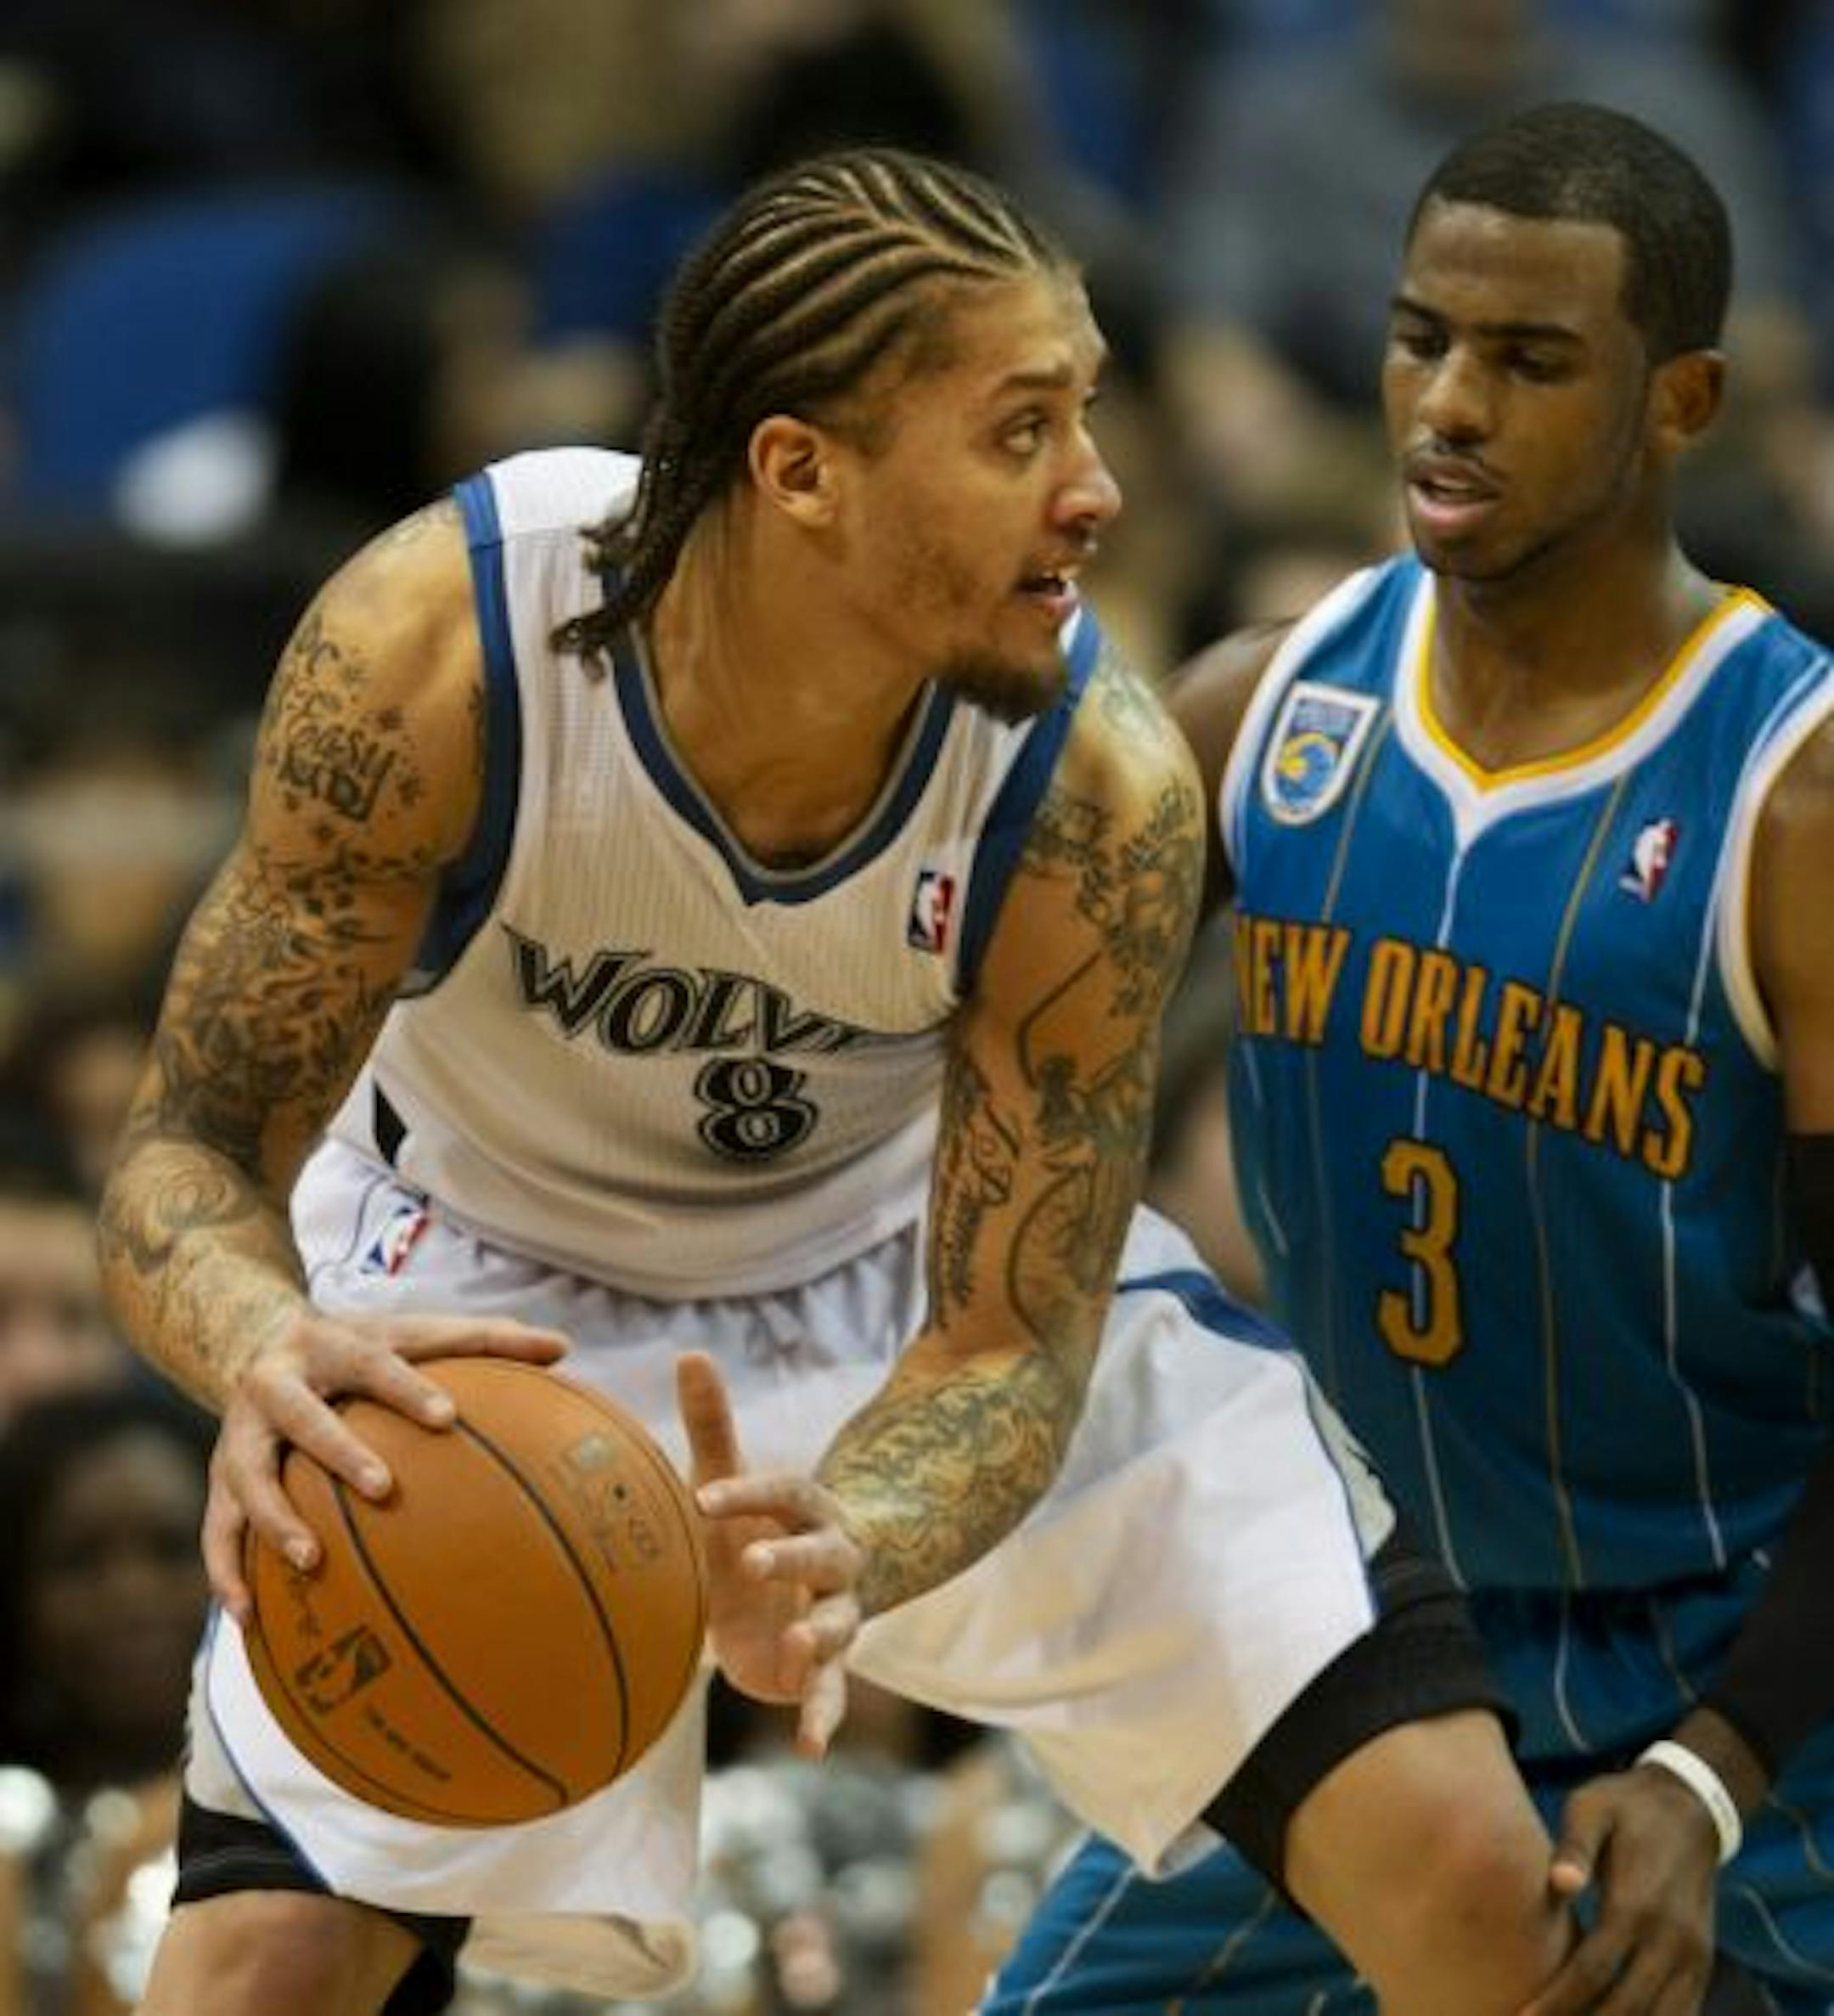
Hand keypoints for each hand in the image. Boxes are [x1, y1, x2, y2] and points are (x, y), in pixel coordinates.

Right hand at [206, 1306, 567, 1620]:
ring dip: (275, 1520)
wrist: (252, 1339)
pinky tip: (249, 1618)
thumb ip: (483, 1339)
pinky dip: (229, 1571)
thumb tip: (564, 1346)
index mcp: (332, 1344)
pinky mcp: (218, 1476)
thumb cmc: (359, 1348)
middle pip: (304, 1417)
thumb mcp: (411, 1331)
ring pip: (247, 1478)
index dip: (409, 1389)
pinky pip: (216, 1530)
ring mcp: (239, 1434)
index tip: (448, 1418)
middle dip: (339, 1451)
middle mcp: (277, 1385)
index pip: (377, 1363)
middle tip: (383, 1489)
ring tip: (311, 1562)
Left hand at [675, 1352, 864, 1757]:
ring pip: (838, 1624)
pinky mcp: (819, 1667)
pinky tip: (809, 1749)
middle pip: (819, 1553)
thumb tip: (691, 1350)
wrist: (801, 1590)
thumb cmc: (752, 1524)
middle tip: (754, 1560)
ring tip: (798, 1644)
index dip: (743, 1493)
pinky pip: (829, 1692)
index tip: (700, 1499)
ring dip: (821, 1635)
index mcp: (801, 1509)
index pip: (779, 1491)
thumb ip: (712, 1423)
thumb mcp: (728, 1480)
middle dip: (791, 1556)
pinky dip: (821, 1717)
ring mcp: (830, 1614)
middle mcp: (827, 1558)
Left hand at [1519, 1760, 1718, 2013]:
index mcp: (1635, 1904)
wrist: (1689, 1806)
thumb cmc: (1625, 1806)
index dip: (1559, 2002)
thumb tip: (1560, 1883)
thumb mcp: (1591, 1807)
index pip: (1593, 1971)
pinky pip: (1683, 2012)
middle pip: (1627, 2007)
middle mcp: (1670, 1939)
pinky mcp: (1702, 1961)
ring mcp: (1692, 1955)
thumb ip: (1574, 1845)